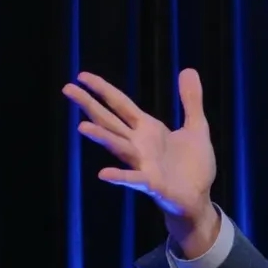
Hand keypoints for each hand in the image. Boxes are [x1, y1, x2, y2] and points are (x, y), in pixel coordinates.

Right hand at [62, 68, 217, 236]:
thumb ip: (191, 100)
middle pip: (110, 121)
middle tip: (67, 89)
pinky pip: (133, 179)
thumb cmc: (194, 165)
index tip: (82, 76)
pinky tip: (103, 174)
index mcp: (148, 129)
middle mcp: (139, 144)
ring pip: (118, 146)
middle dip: (90, 105)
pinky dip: (119, 176)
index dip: (103, 90)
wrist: (200, 197)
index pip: (120, 104)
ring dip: (101, 137)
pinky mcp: (151, 183)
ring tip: (81, 127)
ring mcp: (143, 164)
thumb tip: (189, 70)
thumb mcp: (197, 127)